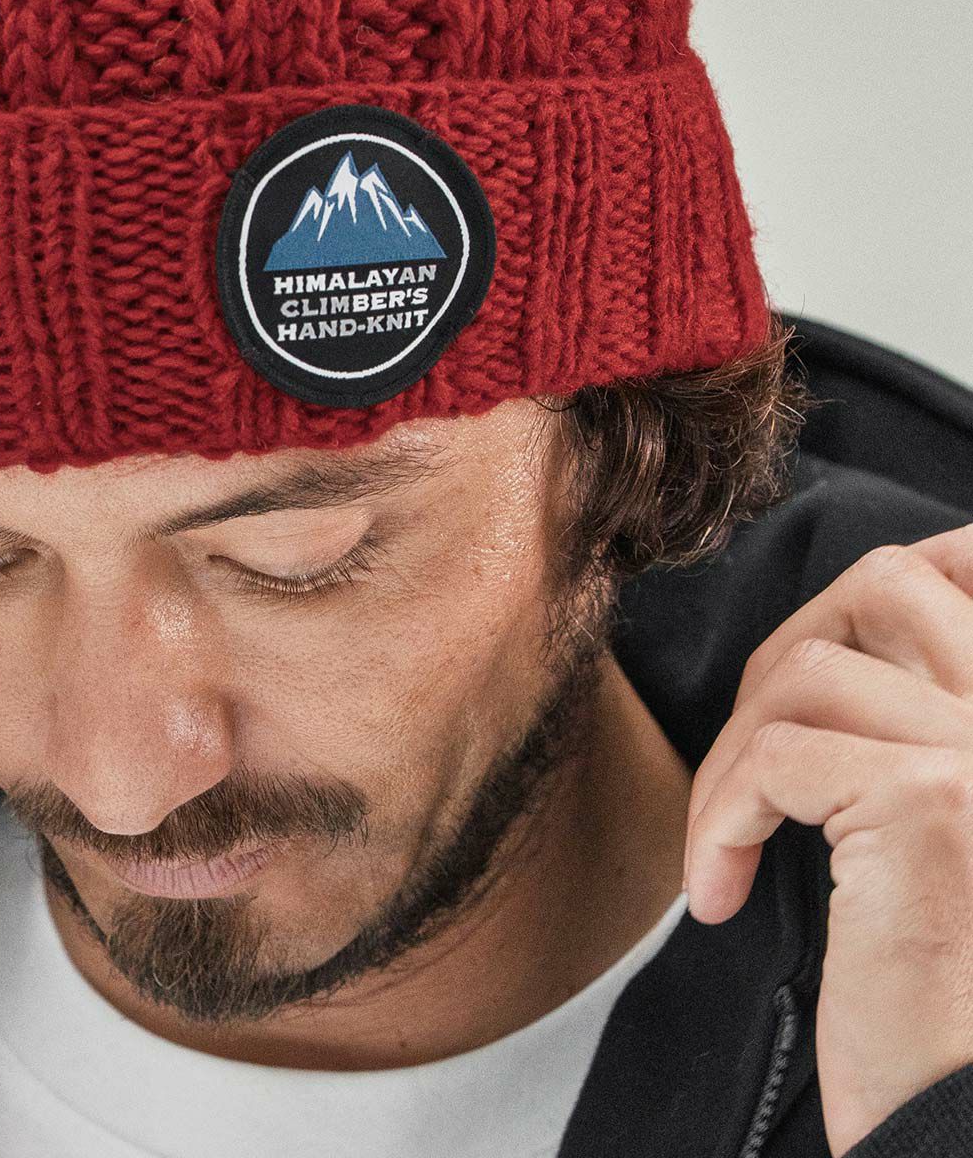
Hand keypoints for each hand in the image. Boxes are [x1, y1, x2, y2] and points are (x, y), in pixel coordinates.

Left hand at [683, 526, 972, 1155]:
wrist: (963, 1129)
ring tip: (731, 844)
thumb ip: (919, 718)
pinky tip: (724, 893)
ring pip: (808, 668)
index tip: (829, 656)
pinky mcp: (935, 807)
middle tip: (757, 764)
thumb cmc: (953, 995)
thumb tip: (837, 632)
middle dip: (786, 654)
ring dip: (735, 752)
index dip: (895, 581)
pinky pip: (773, 755)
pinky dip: (718, 817)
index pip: (968, 564)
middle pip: (884, 585)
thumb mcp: (947, 826)